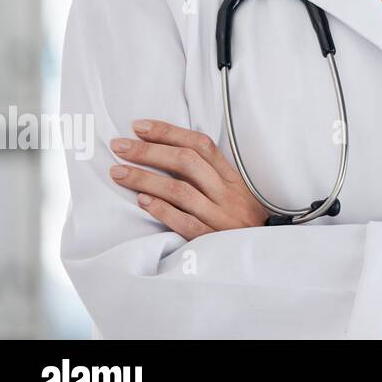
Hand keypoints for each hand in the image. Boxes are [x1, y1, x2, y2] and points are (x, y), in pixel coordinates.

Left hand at [109, 119, 269, 239]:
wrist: (264, 254)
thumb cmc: (242, 220)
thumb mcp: (236, 192)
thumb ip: (210, 174)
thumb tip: (169, 152)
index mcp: (231, 177)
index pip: (200, 145)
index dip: (169, 133)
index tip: (139, 127)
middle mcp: (225, 193)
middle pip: (186, 162)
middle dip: (149, 151)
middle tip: (119, 146)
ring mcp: (219, 215)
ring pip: (180, 190)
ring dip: (146, 179)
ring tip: (118, 172)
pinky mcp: (210, 239)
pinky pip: (184, 222)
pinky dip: (162, 209)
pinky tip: (141, 201)